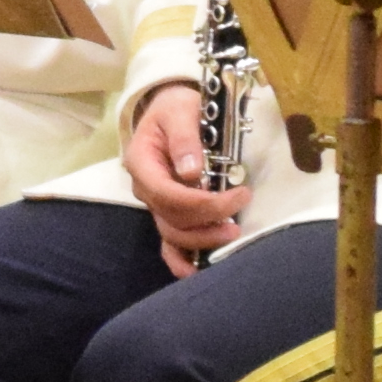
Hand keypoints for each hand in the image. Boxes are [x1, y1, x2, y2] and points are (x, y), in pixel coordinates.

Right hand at [124, 88, 248, 260]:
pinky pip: (168, 243)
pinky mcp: (168, 212)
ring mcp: (155, 204)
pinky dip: (181, 261)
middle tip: (240, 209)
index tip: (238, 194)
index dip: (202, 203)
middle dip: (208, 221)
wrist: (170, 111)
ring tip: (232, 233)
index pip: (167, 194)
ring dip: (202, 241)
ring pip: (172, 235)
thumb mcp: (181, 110)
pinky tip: (196, 272)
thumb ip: (185, 137)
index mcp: (142, 162)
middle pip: (171, 218)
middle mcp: (144, 189)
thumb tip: (191, 171)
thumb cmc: (176, 109)